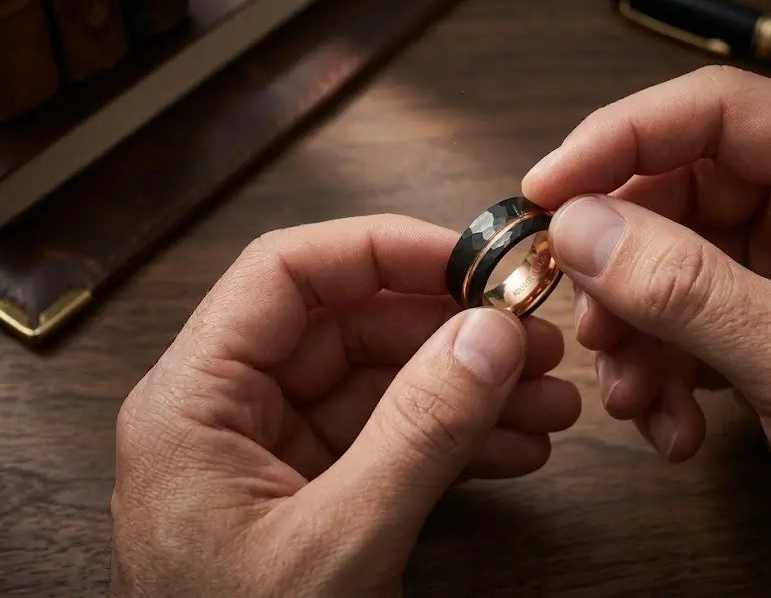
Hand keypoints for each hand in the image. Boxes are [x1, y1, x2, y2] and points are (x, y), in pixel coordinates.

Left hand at [110, 215, 580, 595]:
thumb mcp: (341, 544)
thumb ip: (419, 433)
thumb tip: (490, 334)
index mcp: (194, 401)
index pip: (286, 274)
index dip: (384, 251)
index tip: (472, 262)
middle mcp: (228, 414)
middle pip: (349, 328)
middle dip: (450, 333)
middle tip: (534, 343)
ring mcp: (274, 457)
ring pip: (382, 387)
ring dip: (469, 391)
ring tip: (550, 404)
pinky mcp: (313, 496)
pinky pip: (390, 442)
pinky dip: (456, 443)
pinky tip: (517, 450)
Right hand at [523, 66, 770, 595]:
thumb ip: (687, 290)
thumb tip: (581, 227)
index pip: (716, 112)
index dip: (620, 138)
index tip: (547, 189)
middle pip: (676, 190)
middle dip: (620, 262)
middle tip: (587, 319)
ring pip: (662, 261)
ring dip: (632, 331)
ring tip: (635, 395)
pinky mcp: (757, 324)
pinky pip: (674, 320)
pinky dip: (654, 370)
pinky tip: (671, 426)